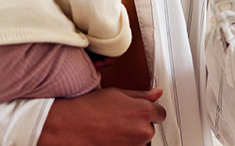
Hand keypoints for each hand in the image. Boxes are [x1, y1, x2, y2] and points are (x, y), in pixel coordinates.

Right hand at [38, 88, 166, 145]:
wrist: (73, 126)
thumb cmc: (91, 108)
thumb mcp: (117, 93)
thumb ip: (141, 95)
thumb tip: (156, 93)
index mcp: (144, 112)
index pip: (161, 112)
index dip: (150, 109)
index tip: (142, 108)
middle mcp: (143, 131)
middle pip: (151, 127)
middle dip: (140, 122)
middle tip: (122, 116)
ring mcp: (135, 145)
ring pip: (140, 138)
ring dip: (132, 133)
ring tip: (114, 125)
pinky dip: (124, 141)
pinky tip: (111, 134)